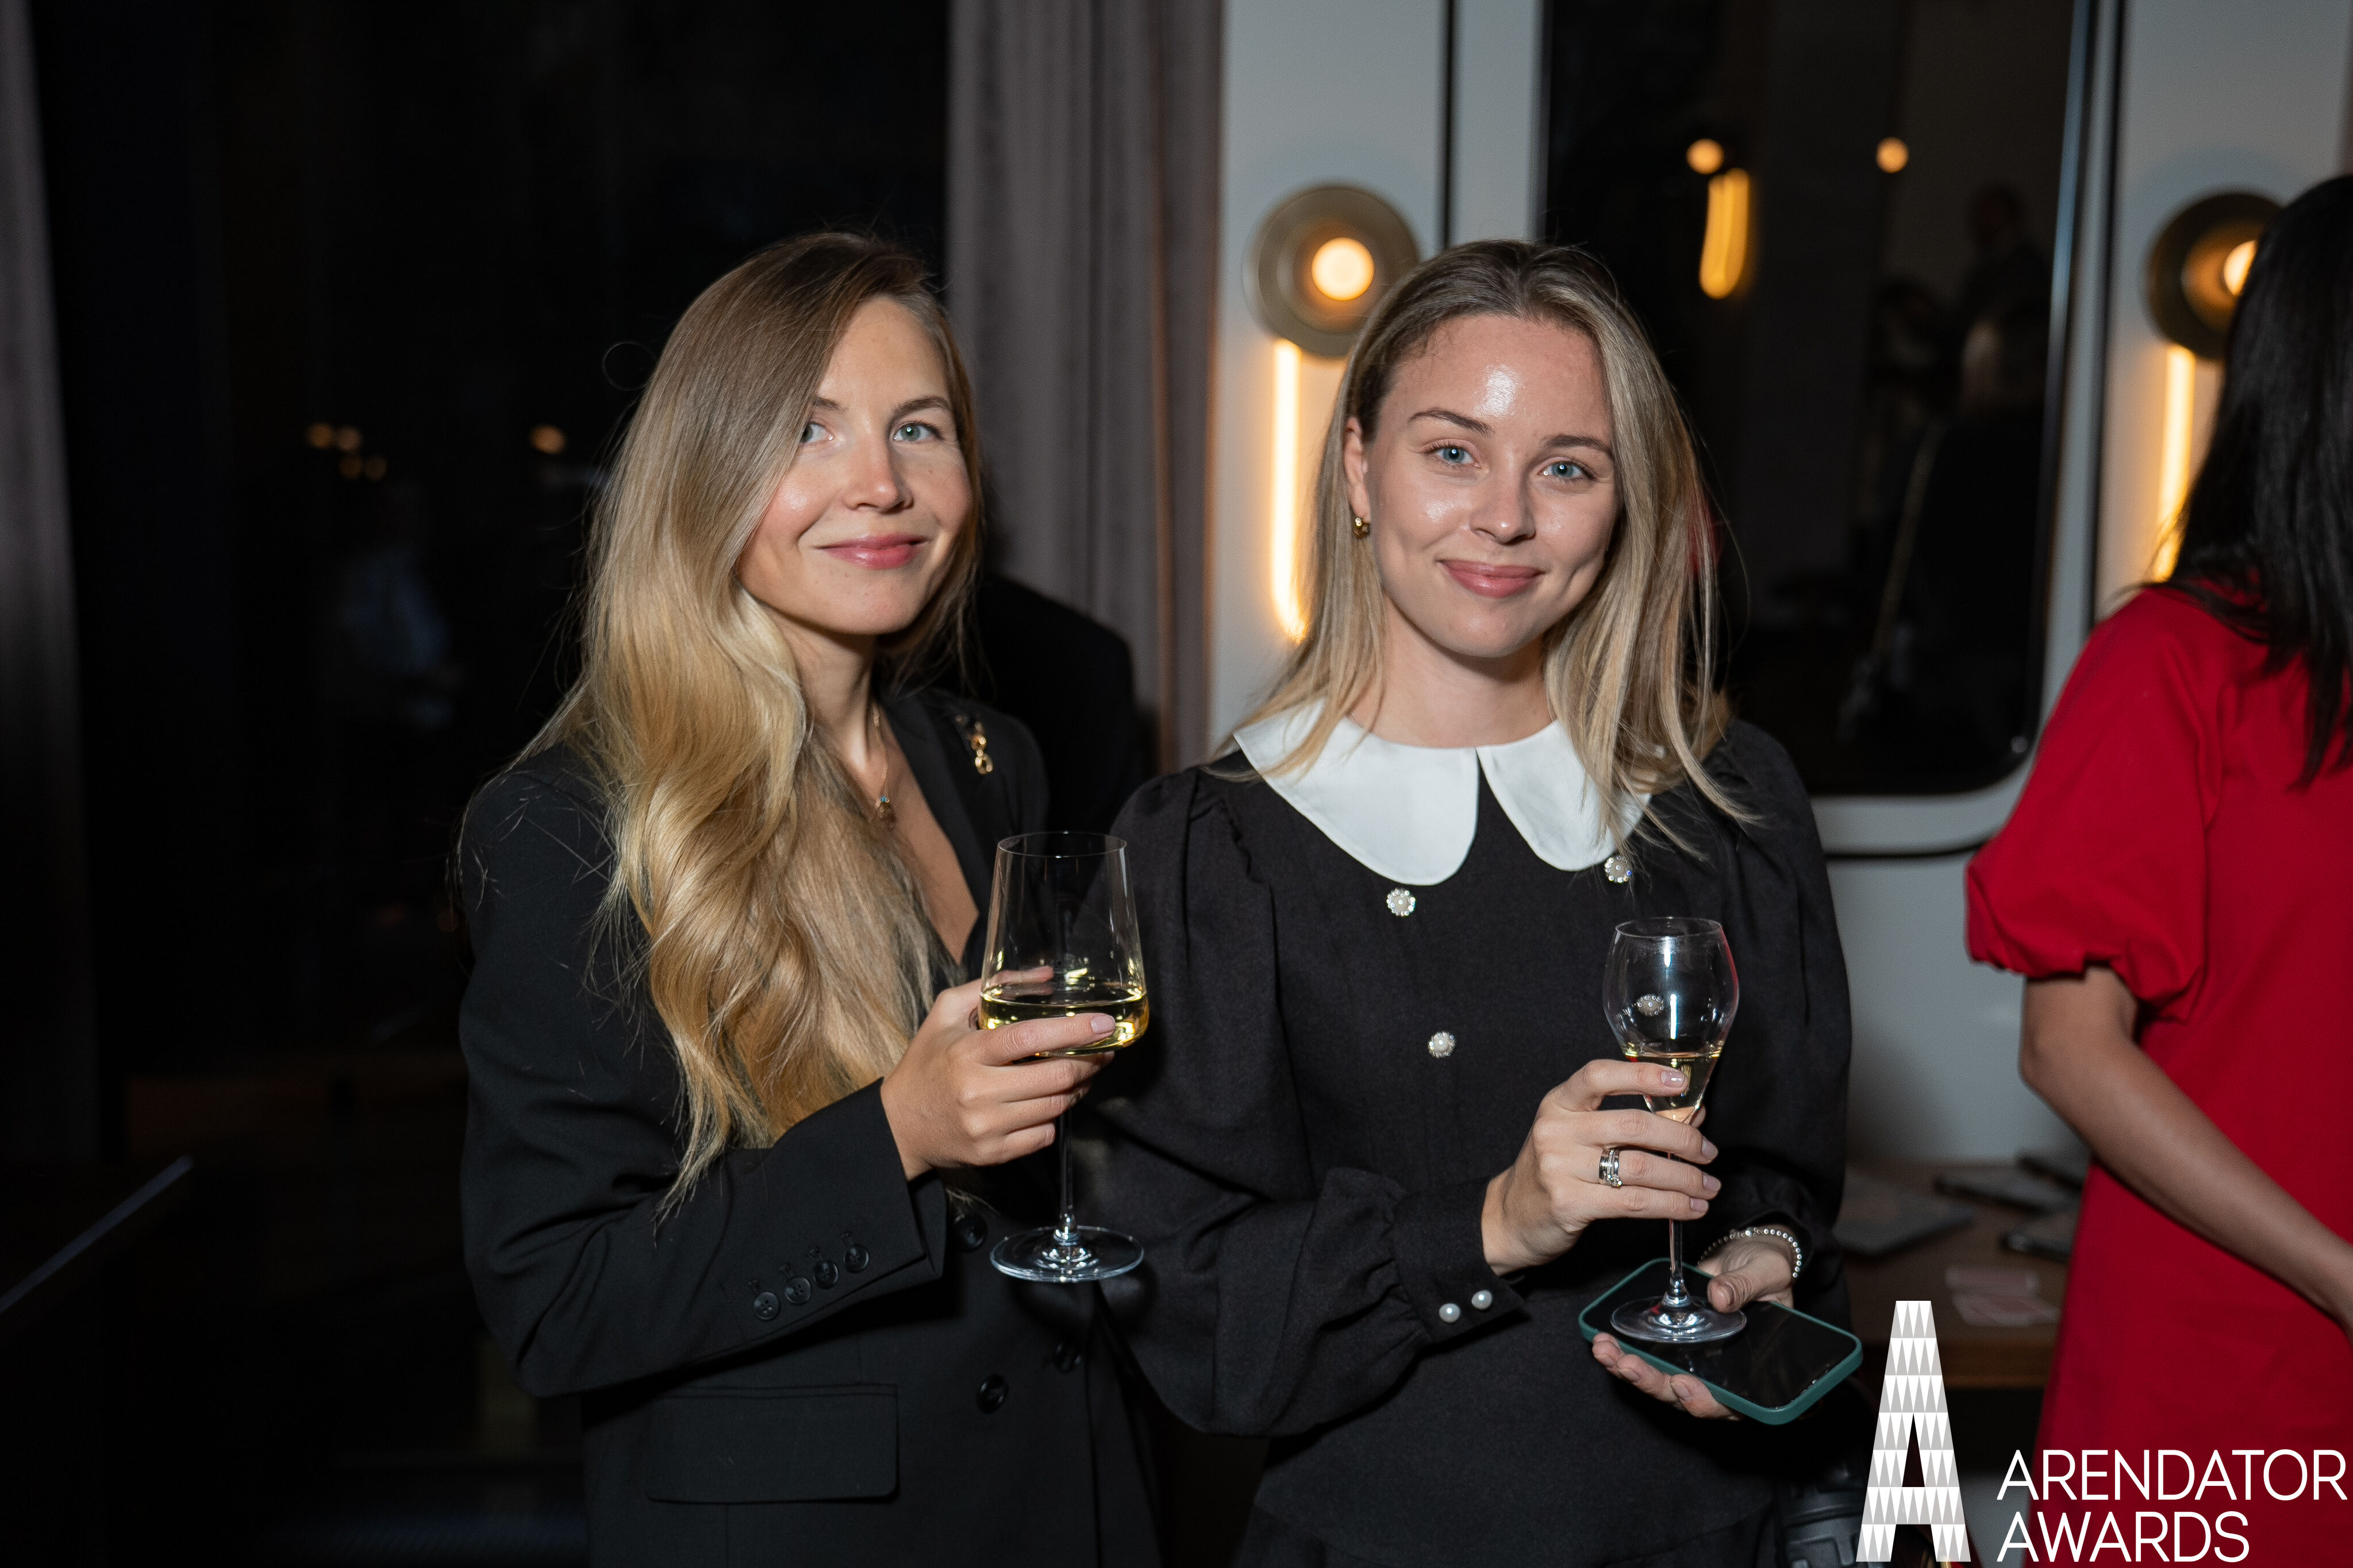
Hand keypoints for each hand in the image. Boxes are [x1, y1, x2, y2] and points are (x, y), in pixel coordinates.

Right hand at [878, 972, 1114, 1178]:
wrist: (899, 1125)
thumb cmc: (927, 1063)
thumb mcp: (945, 1014)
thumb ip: (989, 986)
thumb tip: (1045, 975)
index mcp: (968, 1053)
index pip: (1030, 1038)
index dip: (1074, 1030)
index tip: (1104, 1024)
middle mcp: (978, 1092)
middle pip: (1055, 1076)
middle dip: (1089, 1062)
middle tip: (1102, 1050)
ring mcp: (987, 1127)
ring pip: (1056, 1107)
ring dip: (1078, 1089)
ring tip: (1081, 1074)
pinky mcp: (993, 1154)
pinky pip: (1045, 1135)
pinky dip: (1054, 1117)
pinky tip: (1048, 1103)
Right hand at [1480, 1058, 1718, 1272]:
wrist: (1512, 1216)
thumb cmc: (1557, 1169)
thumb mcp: (1582, 1135)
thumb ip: (1631, 1121)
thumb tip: (1693, 1115)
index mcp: (1559, 1104)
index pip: (1599, 1075)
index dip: (1642, 1074)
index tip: (1681, 1081)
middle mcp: (1556, 1130)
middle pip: (1633, 1126)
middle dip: (1682, 1140)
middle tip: (1709, 1153)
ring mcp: (1559, 1167)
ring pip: (1640, 1168)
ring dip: (1684, 1179)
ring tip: (1708, 1187)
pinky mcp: (1569, 1203)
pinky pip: (1633, 1203)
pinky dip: (1670, 1206)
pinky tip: (1690, 1209)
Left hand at [1590, 1235, 1796, 1419]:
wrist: (1747, 1256)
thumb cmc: (1764, 1271)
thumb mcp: (1765, 1273)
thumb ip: (1745, 1287)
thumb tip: (1719, 1297)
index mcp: (1753, 1373)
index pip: (1731, 1405)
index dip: (1705, 1402)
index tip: (1683, 1385)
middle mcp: (1720, 1376)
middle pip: (1684, 1397)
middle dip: (1653, 1383)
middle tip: (1628, 1365)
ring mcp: (1693, 1364)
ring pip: (1660, 1383)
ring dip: (1629, 1371)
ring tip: (1605, 1351)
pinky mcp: (1671, 1348)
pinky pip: (1647, 1360)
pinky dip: (1623, 1354)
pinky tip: (1604, 1342)